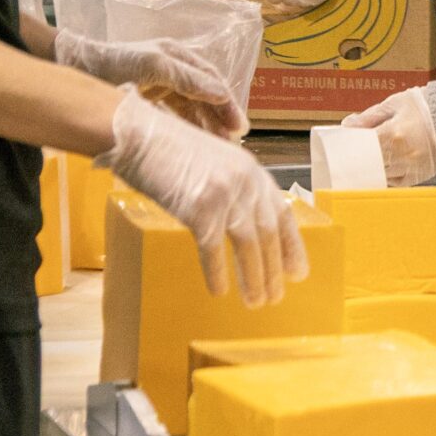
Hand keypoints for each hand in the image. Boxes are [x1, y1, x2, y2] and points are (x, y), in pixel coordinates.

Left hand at [48, 28, 247, 138]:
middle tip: (231, 142)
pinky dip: (186, 126)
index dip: (226, 103)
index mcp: (178, 55)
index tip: (238, 127)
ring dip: (204, 124)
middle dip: (219, 117)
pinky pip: (175, 113)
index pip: (211, 80)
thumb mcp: (154, 67)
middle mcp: (174, 68)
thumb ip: (187, 78)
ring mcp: (161, 83)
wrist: (75, 66)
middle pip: (204, 95)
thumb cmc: (115, 62)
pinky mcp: (149, 97)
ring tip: (216, 146)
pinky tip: (194, 141)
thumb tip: (221, 94)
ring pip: (191, 106)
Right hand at [98, 87, 305, 305]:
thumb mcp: (214, 161)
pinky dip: (218, 274)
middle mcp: (245, 180)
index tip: (297, 272)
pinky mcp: (199, 207)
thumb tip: (243, 226)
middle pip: (268, 233)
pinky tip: (220, 292)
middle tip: (276, 297)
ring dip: (254, 278)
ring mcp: (224, 193)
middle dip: (274, 269)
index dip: (292, 245)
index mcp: (251, 168)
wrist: (138, 133)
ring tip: (256, 302)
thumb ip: (232, 188)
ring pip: (248, 244)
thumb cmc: (168, 148)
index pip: (282, 213)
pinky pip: (213, 250)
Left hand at [346, 87, 435, 187]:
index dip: (352, 146)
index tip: (346, 145)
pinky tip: (387, 167)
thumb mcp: (396, 103)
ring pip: (382, 175)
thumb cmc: (428, 105)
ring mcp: (411, 167)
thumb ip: (370, 116)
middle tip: (354, 155)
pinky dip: (389, 176)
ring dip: (374, 169)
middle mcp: (401, 154)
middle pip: (370, 163)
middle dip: (361, 159)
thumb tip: (348, 124)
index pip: (363, 146)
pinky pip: (397, 182)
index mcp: (393, 133)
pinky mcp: (421, 175)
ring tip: (371, 161)